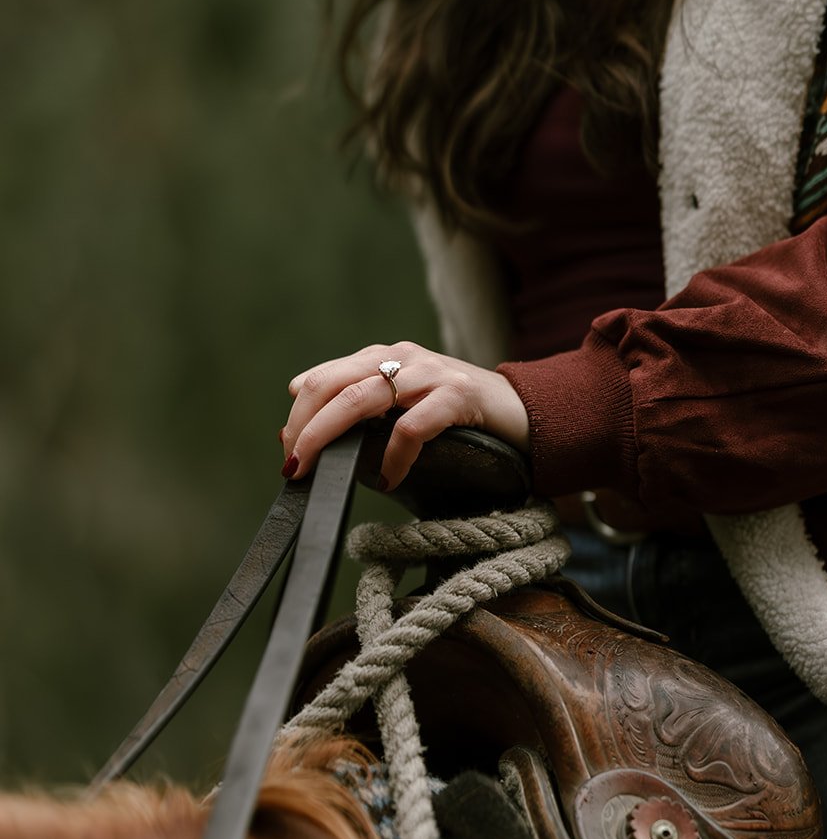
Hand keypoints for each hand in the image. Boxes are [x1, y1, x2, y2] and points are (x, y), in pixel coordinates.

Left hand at [279, 341, 530, 488]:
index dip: (298, 414)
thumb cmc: (462, 415)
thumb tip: (300, 416)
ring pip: (360, 399)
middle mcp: (403, 358)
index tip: (288, 450)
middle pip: (331, 384)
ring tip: (316, 470)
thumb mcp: (406, 404)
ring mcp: (430, 374)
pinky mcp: (458, 396)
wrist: (527, 411)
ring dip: (328, 437)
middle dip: (303, 426)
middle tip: (292, 465)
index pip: (323, 377)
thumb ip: (362, 406)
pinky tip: (389, 481)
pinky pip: (410, 426)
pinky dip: (392, 458)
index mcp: (385, 357)